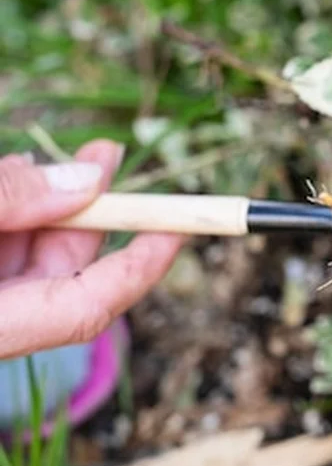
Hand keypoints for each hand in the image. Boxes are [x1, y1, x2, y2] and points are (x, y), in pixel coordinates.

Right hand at [0, 141, 183, 357]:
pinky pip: (2, 248)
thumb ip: (11, 199)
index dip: (139, 267)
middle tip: (109, 156)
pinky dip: (17, 210)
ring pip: (30, 254)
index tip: (179, 228)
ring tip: (77, 155)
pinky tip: (17, 172)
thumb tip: (86, 182)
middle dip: (95, 211)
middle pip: (61, 274)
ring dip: (55, 202)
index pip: (84, 310)